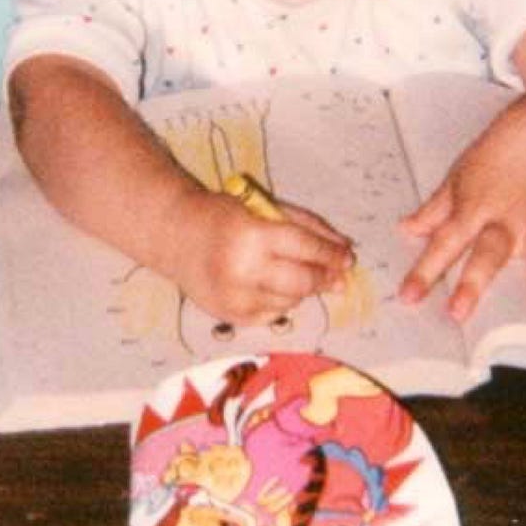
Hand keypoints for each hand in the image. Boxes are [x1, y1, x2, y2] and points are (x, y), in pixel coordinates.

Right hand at [169, 187, 354, 325]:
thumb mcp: (266, 208)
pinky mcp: (231, 317)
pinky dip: (282, 302)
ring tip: (298, 274)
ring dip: (303, 289)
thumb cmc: (225, 216)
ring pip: (291, 302)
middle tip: (338, 275)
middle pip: (302, 282)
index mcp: (252, 236)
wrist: (177, 237)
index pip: (305, 248)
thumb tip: (344, 249)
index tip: (349, 258)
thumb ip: (307, 226)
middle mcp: (243, 271)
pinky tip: (275, 286)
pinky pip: (273, 315)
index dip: (331, 254)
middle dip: (325, 278)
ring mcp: (235, 298)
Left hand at [396, 106, 525, 322]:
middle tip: (459, 312)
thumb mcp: (458, 176)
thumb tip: (407, 230)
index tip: (408, 298)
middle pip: (487, 253)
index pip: (443, 243)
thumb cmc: (497, 152)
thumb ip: (434, 209)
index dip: (424, 271)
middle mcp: (504, 220)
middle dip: (473, 282)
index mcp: (472, 209)